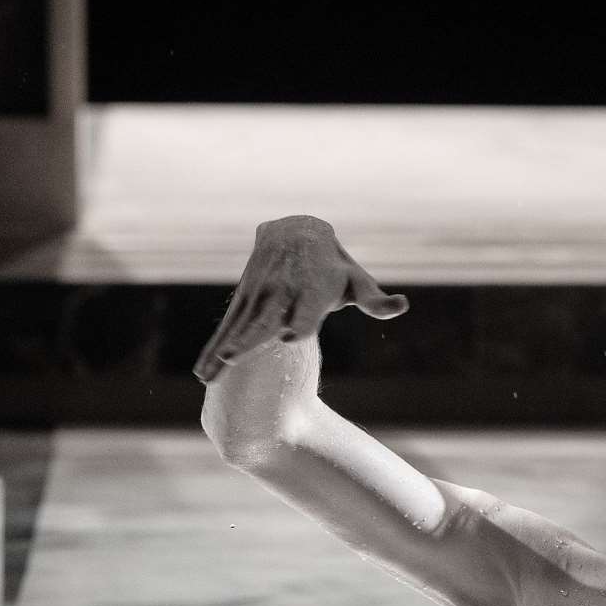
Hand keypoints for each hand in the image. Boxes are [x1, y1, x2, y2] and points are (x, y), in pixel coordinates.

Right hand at [193, 216, 408, 383]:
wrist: (294, 230)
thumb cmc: (333, 265)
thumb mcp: (356, 280)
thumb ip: (375, 300)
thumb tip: (402, 306)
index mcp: (312, 289)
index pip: (307, 308)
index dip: (301, 321)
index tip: (292, 335)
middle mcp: (282, 291)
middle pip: (265, 318)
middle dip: (250, 337)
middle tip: (233, 357)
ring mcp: (259, 294)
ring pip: (238, 325)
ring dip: (222, 349)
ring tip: (210, 375)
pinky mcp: (243, 298)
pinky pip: (227, 326)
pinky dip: (213, 348)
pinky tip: (202, 374)